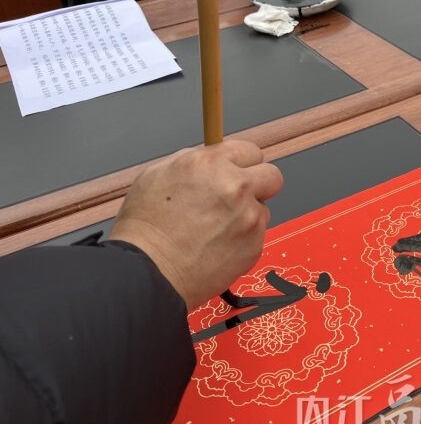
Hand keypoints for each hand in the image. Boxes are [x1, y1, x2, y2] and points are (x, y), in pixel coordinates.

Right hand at [109, 140, 282, 308]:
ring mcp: (249, 217)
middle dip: (258, 184)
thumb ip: (195, 161)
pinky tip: (218, 245)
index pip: (250, 150)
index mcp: (210, 164)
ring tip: (216, 229)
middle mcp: (235, 186)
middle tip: (239, 197)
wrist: (149, 272)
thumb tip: (214, 158)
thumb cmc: (146, 229)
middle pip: (272, 175)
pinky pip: (258, 235)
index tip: (238, 171)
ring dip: (248, 215)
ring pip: (263, 208)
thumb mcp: (159, 174)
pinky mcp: (255, 245)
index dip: (242, 163)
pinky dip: (243, 240)